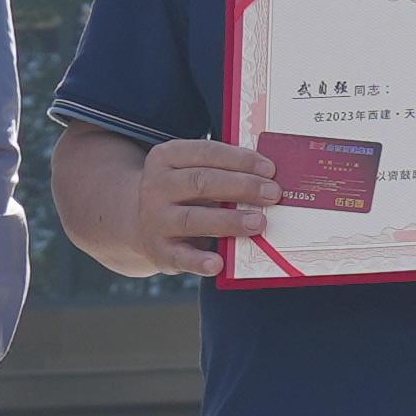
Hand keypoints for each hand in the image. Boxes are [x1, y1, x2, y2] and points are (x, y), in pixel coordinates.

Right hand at [127, 138, 277, 274]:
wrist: (143, 225)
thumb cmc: (184, 194)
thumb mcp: (192, 172)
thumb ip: (223, 171)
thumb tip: (269, 178)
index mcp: (167, 158)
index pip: (206, 152)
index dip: (240, 159)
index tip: (270, 169)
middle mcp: (156, 186)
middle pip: (202, 182)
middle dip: (242, 187)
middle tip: (273, 194)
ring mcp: (155, 219)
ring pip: (193, 218)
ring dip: (229, 221)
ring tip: (259, 223)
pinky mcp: (159, 250)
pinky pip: (181, 257)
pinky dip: (199, 261)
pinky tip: (219, 263)